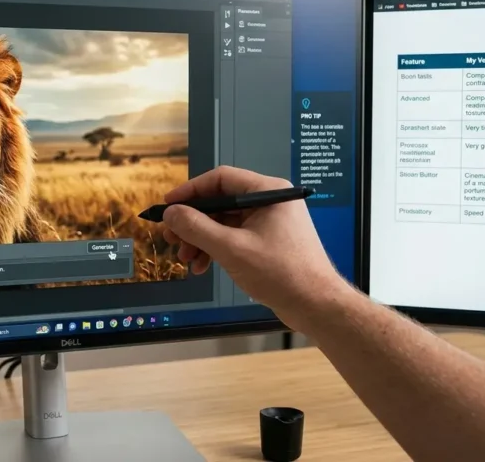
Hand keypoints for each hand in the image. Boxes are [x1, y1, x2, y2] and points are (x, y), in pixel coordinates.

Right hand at [161, 166, 349, 330]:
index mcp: (268, 192)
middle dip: (193, 222)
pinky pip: (235, 236)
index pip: (221, 179)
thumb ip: (196, 227)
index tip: (168, 205)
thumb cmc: (282, 273)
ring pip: (224, 222)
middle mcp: (270, 202)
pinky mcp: (269, 241)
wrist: (316, 305)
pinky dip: (216, 249)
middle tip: (172, 238)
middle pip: (220, 202)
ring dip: (201, 239)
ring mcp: (270, 222)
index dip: (190, 191)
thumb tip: (171, 213)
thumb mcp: (231, 248)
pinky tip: (203, 265)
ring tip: (186, 258)